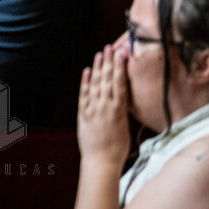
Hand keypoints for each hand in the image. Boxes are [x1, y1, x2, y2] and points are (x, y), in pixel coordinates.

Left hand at [77, 45, 130, 167]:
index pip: (120, 83)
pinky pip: (84, 94)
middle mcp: (105, 106)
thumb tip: (124, 96)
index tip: (122, 53)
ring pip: (96, 84)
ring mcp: (93, 109)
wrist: (101, 161)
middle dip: (109, 62)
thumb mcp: (126, 126)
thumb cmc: (118, 148)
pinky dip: (85, 81)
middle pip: (108, 79)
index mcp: (119, 110)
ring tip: (100, 54)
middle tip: (110, 47)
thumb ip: (123, 110)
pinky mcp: (83, 113)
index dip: (120, 67)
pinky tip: (87, 70)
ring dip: (98, 67)